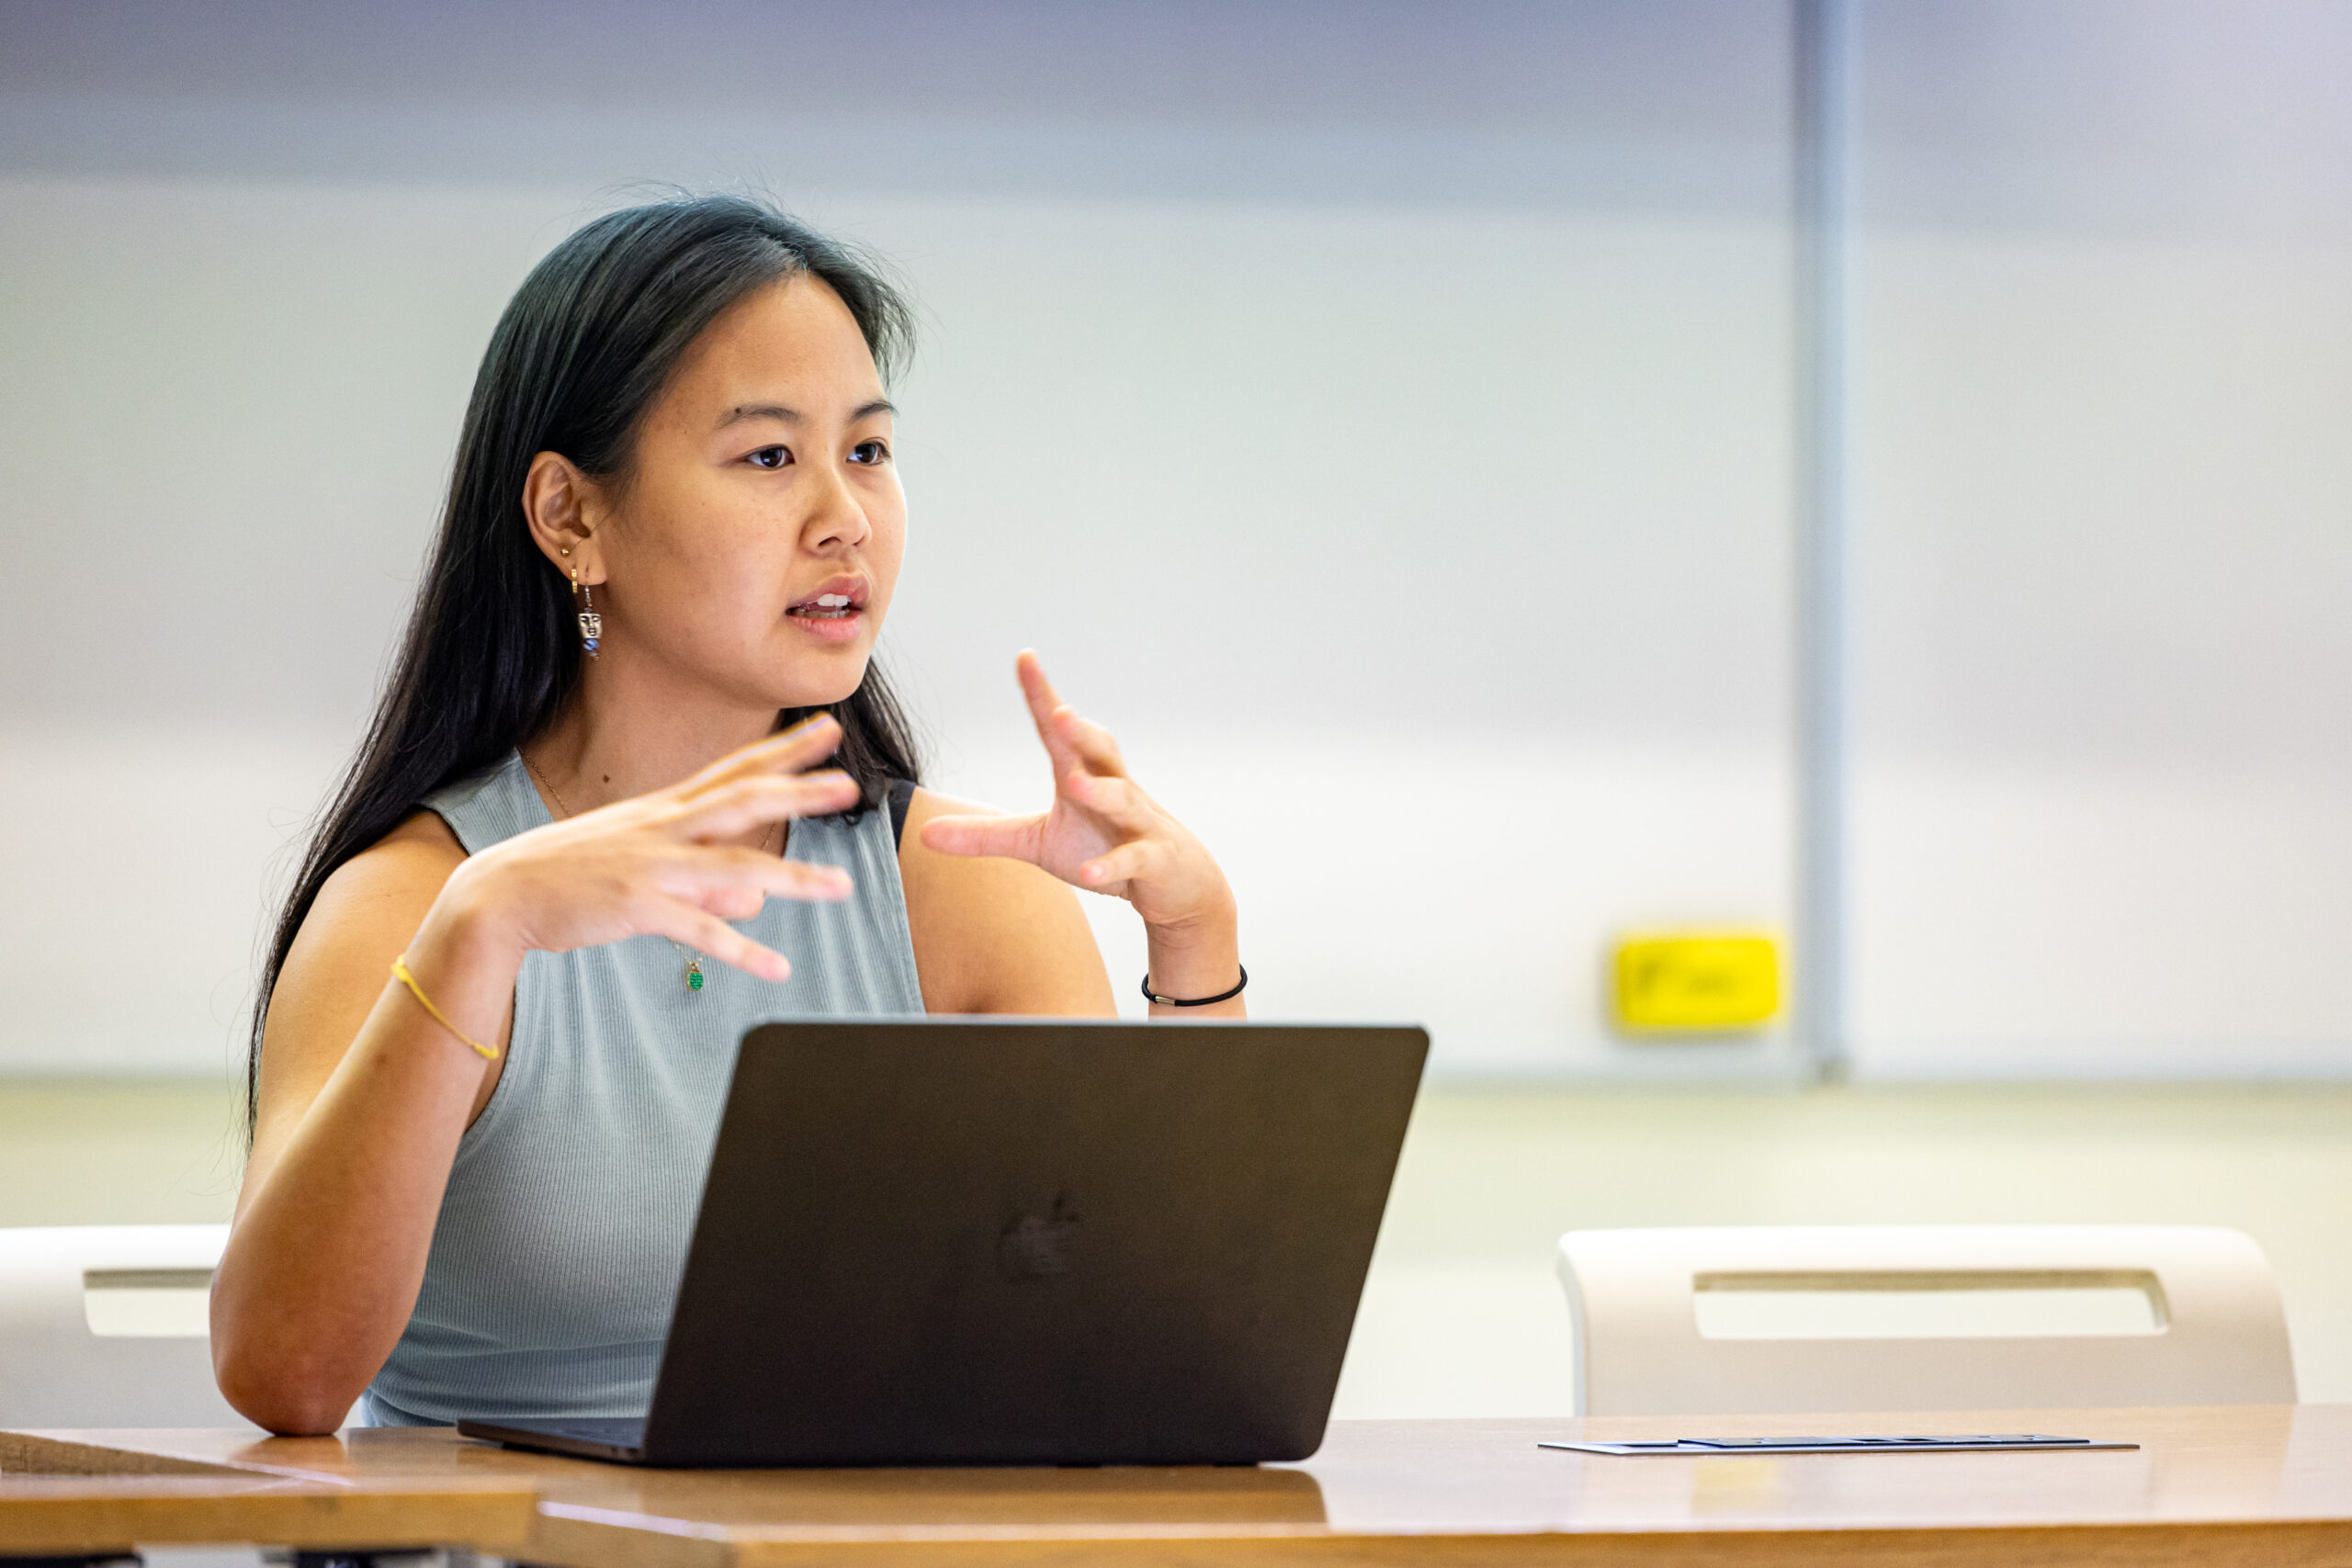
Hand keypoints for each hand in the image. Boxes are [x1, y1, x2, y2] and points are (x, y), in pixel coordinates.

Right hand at [445, 716, 860, 982]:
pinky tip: (778, 968)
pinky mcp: (635, 906)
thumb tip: (755, 899)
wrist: (499, 895)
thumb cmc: (573, 878)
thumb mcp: (644, 869)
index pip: (735, 770)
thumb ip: (705, 883)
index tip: (828, 728)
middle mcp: (662, 828)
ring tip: (841, 887)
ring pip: (734, 867)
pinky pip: (698, 929)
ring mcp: (650, 865)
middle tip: (850, 785)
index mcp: (664, 810)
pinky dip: (740, 949)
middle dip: (798, 791)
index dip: (784, 749)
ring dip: (791, 877)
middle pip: (742, 802)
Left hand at [920, 652, 1235, 939]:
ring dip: (1101, 792)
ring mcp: (1139, 823)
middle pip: (1102, 750)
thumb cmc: (1102, 849)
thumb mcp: (1038, 844)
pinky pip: (1135, 859)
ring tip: (1076, 784)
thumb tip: (924, 833)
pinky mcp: (1154, 861)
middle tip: (1059, 712)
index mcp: (1083, 775)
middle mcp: (1114, 789)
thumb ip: (986, 836)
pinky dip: (1113, 865)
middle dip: (1082, 731)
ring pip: (1124, 799)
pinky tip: (1089, 873)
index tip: (1025, 658)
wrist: (1173, 884)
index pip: (1060, 731)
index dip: (1044, 695)